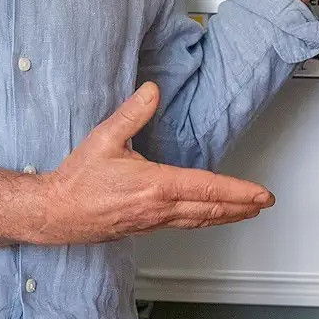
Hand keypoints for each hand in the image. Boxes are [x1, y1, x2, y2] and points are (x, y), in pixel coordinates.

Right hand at [34, 83, 274, 244]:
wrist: (55, 213)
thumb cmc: (77, 181)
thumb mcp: (104, 138)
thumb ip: (132, 113)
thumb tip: (153, 91)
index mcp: (156, 185)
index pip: (207, 188)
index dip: (238, 191)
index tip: (261, 194)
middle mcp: (159, 208)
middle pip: (211, 209)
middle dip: (241, 206)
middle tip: (263, 203)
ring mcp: (153, 221)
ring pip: (199, 220)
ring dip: (226, 216)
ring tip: (245, 212)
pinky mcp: (144, 227)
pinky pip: (183, 225)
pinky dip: (204, 220)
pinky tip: (207, 217)